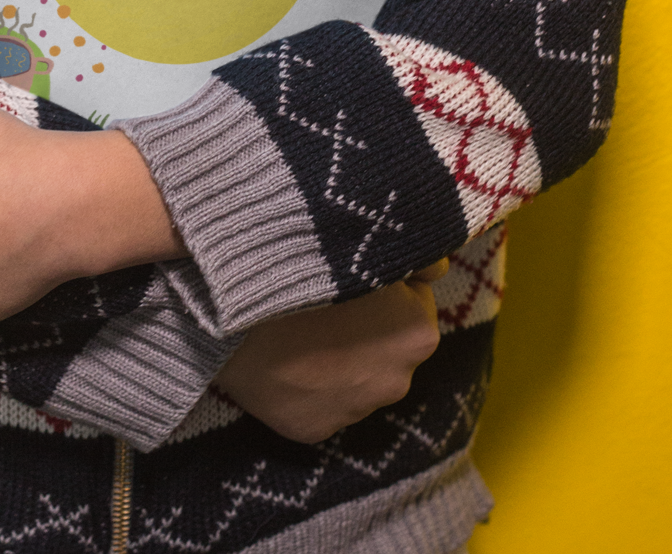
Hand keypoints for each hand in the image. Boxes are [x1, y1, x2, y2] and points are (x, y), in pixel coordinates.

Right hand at [215, 265, 446, 443]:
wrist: (233, 310)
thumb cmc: (303, 264)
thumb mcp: (367, 241)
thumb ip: (416, 253)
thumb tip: (438, 265)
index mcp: (418, 333)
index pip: (415, 296)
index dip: (386, 278)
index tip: (355, 267)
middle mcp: (397, 380)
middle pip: (388, 339)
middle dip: (368, 320)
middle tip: (328, 294)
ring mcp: (354, 411)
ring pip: (357, 372)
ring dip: (341, 352)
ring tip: (301, 323)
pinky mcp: (315, 430)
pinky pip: (321, 399)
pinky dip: (310, 379)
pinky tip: (286, 353)